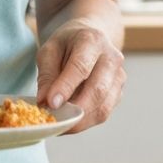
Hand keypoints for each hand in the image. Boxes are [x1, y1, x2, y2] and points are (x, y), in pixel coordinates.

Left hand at [36, 16, 124, 132]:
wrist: (89, 39)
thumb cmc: (66, 45)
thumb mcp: (49, 51)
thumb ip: (46, 74)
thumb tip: (44, 101)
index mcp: (91, 40)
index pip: (80, 66)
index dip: (66, 87)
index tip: (51, 104)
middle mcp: (111, 57)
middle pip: (98, 89)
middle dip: (75, 109)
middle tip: (55, 120)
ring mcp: (119, 76)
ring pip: (103, 106)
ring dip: (81, 120)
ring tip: (60, 123)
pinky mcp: (119, 92)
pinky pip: (104, 112)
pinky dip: (86, 121)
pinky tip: (71, 121)